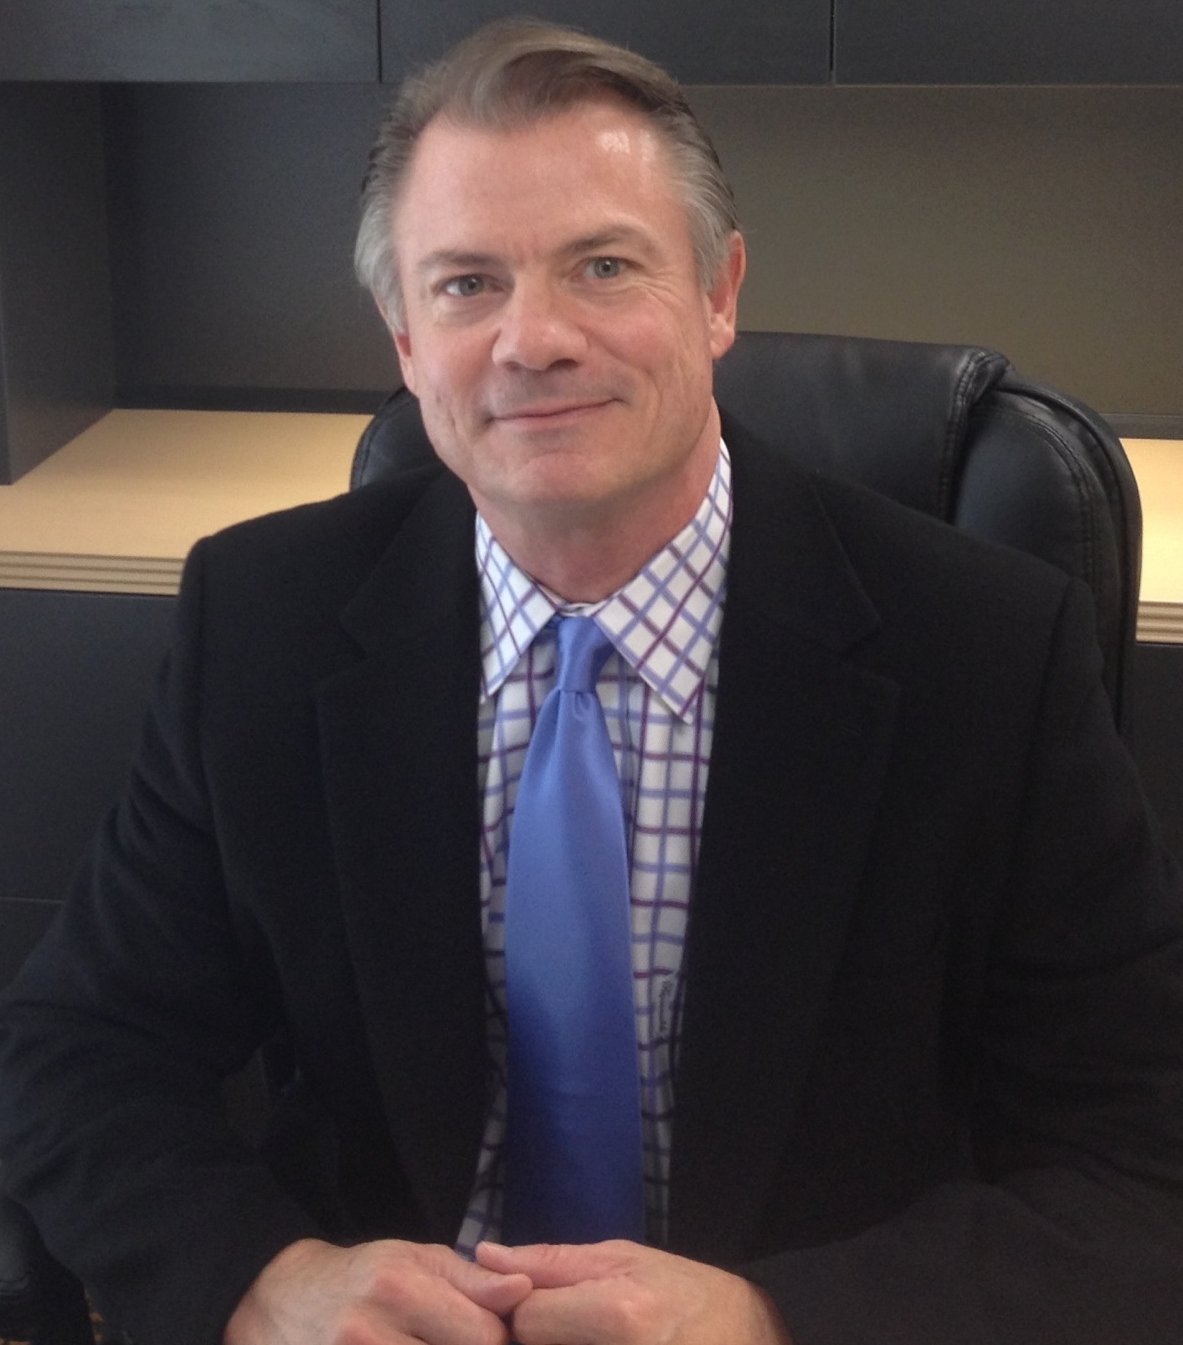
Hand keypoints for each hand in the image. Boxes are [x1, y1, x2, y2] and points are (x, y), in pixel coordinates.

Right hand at [223, 1237, 532, 1344]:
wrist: (279, 1303)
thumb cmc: (362, 1279)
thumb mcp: (415, 1260)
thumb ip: (473, 1279)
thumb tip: (524, 1289)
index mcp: (397, 1288)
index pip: (484, 1336)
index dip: (501, 1342)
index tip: (494, 1336)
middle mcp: (368, 1334)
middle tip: (462, 1343)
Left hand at [476, 1239, 790, 1344]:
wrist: (751, 1343)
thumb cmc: (689, 1295)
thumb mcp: (627, 1259)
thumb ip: (553, 1262)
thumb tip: (484, 1256)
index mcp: (622, 1316)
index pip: (526, 1319)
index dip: (529, 1309)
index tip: (553, 1304)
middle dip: (545, 1338)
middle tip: (577, 1329)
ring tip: (590, 1340)